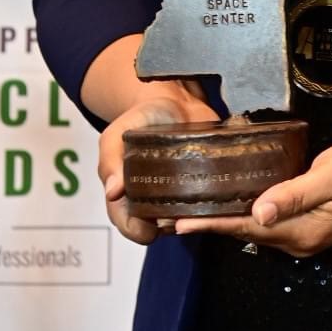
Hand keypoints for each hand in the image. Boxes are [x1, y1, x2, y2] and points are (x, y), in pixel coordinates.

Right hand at [98, 87, 212, 245]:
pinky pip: (212, 202)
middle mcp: (156, 200)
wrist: (175, 99)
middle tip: (176, 217)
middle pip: (160, 227)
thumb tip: (112, 192)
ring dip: (194, 219)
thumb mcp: (116, 134)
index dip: (136, 231)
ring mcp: (183, 194)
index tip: (149, 229)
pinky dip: (216, 204)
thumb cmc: (140, 119)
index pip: (130, 225)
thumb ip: (111, 159)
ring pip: (188, 219)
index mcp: (129, 195)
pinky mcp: (207, 183)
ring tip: (198, 207)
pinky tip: (220, 196)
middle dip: (167, 227)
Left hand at [174, 139, 331, 255]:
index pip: (246, 228)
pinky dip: (246, 217)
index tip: (179, 224)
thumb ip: (293, 195)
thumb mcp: (329, 178)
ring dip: (226, 222)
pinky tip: (232, 206)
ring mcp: (304, 237)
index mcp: (301, 232)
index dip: (212, 224)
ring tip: (193, 214)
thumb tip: (257, 213)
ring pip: (256, 230)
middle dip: (211, 226)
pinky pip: (269, 224)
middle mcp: (298, 242)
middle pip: (246, 233)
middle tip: (173, 219)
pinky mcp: (309, 227)